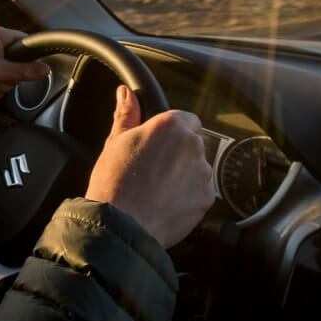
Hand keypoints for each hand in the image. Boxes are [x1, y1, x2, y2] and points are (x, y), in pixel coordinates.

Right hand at [85, 86, 214, 247]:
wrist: (122, 226)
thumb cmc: (115, 183)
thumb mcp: (114, 142)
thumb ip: (126, 114)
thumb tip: (126, 93)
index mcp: (171, 126)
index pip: (186, 118)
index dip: (170, 131)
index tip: (157, 143)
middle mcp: (192, 146)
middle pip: (192, 144)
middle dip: (176, 154)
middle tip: (150, 168)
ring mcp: (202, 173)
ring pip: (196, 168)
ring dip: (182, 175)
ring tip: (155, 189)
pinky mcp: (206, 198)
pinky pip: (199, 192)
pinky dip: (186, 196)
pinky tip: (164, 202)